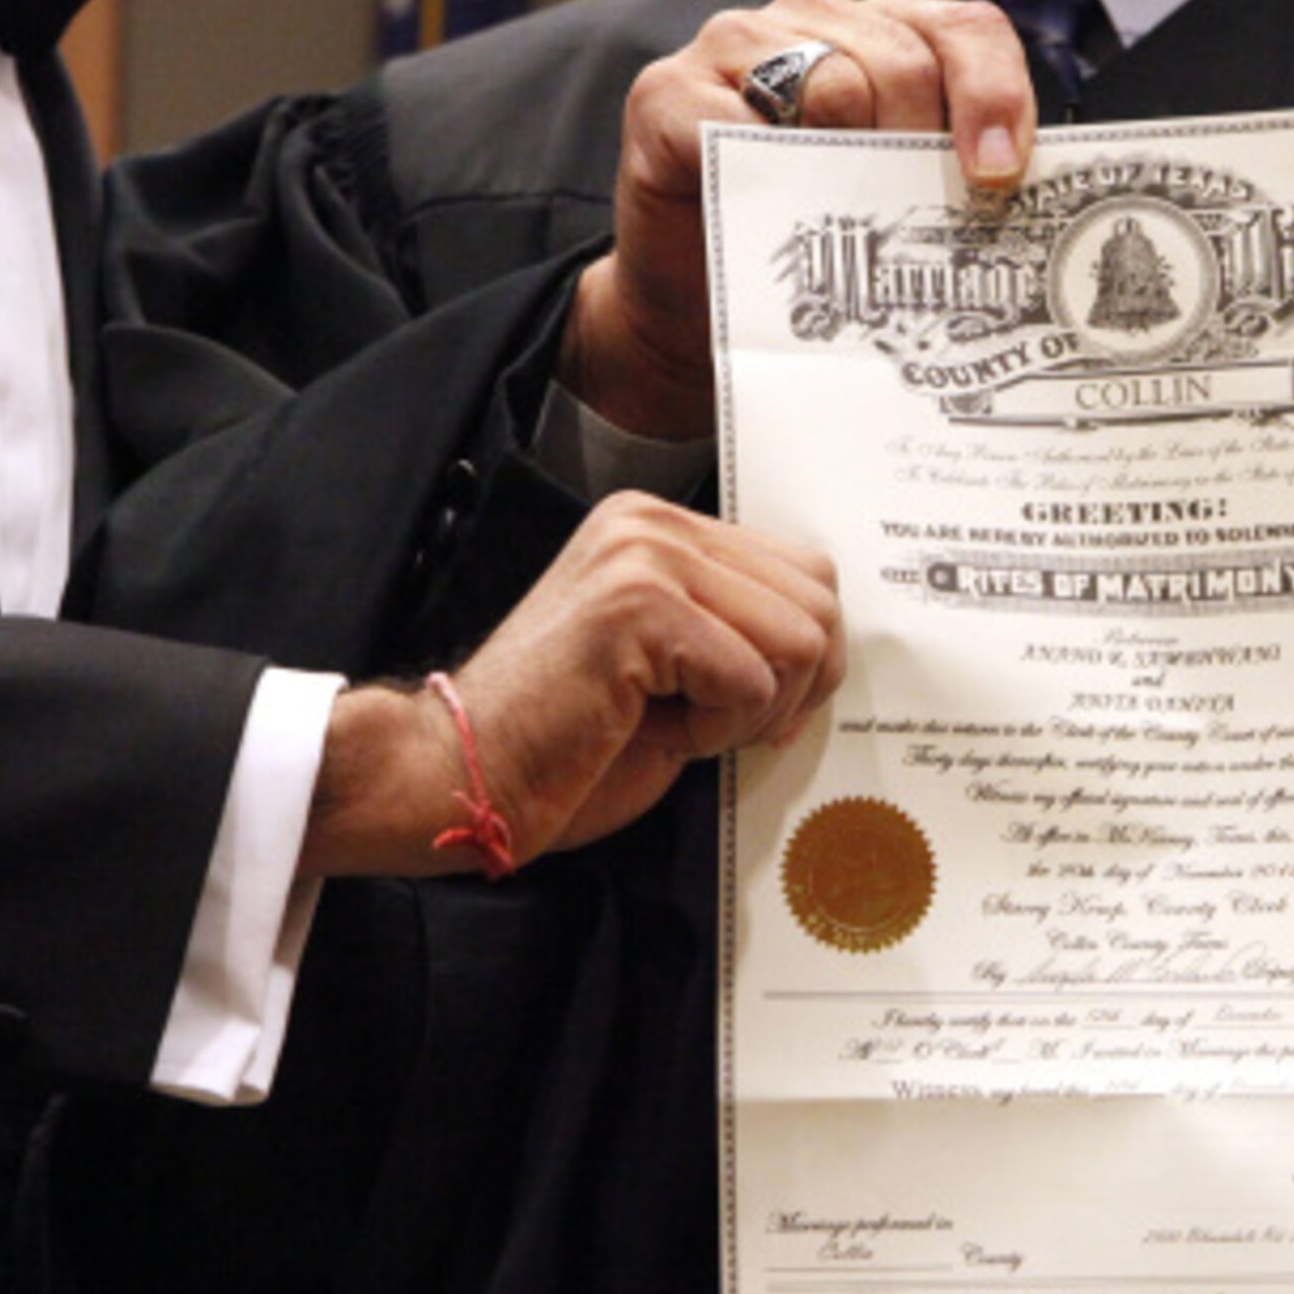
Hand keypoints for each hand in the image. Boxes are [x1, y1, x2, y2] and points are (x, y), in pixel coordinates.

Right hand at [304, 491, 840, 874]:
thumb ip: (737, 627)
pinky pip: (753, 680)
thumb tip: (832, 645)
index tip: (756, 705)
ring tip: (679, 722)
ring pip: (801, 639)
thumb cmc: (566, 738)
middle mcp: (652, 523)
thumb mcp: (673, 660)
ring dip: (754, 709)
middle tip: (721, 724)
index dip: (806, 656)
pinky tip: (653, 729)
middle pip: (818, 600)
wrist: (461, 770)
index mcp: (659, 526)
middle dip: (794, 685)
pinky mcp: (640, 607)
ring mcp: (644, 557)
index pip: (806, 571)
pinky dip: (719, 731)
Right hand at [559, 0, 1039, 438]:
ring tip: (846, 226)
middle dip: (922, 152)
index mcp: (888, 35)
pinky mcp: (665, 92)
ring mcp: (734, 45)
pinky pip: (730, 122)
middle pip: (904, 62)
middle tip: (913, 225)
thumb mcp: (903, 208)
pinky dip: (763, 174)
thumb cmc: (813, 257)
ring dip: (850, 169)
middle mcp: (814, 20)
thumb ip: (952, 178)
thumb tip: (1018, 196)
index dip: (994, 98)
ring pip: (830, 83)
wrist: (700, 316)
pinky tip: (772, 211)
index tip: (999, 177)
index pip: (966, 32)